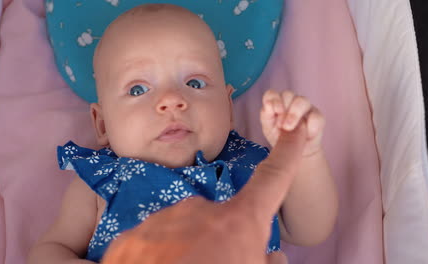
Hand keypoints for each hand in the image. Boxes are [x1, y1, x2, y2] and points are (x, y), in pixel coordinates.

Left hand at [102, 125, 307, 263]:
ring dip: (185, 252)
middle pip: (218, 220)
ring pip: (182, 232)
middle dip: (217, 242)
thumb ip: (266, 262)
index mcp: (238, 223)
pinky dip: (157, 258)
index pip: (272, 179)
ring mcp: (162, 221)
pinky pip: (153, 243)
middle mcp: (200, 210)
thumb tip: (273, 257)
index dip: (288, 152)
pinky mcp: (131, 236)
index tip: (296, 129)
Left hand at [260, 90, 324, 155]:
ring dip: (294, 114)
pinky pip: (316, 116)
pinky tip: (305, 135)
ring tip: (289, 128)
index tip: (274, 112)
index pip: (272, 94)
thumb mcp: (268, 128)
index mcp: (277, 102)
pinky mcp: (318, 117)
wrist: (295, 153)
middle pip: (288, 94)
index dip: (273, 100)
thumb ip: (266, 115)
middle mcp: (291, 101)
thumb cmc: (280, 137)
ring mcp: (306, 108)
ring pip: (302, 101)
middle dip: (283, 108)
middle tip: (281, 125)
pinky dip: (309, 126)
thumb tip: (268, 104)